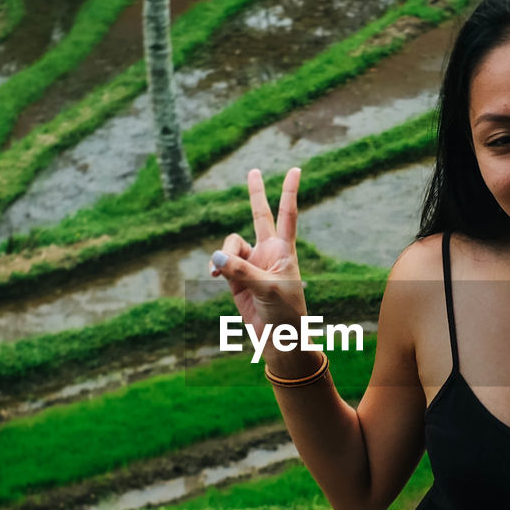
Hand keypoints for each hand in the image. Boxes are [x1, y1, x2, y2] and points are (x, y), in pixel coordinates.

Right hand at [209, 167, 306, 339]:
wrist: (280, 340)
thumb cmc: (285, 313)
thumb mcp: (267, 290)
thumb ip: (241, 272)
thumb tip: (215, 259)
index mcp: (284, 250)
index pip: (287, 215)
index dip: (289, 191)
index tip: (296, 169)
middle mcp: (268, 252)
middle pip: (259, 216)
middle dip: (255, 194)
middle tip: (253, 171)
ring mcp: (251, 265)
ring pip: (231, 245)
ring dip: (224, 255)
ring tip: (220, 274)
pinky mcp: (236, 280)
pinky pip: (221, 264)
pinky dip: (216, 267)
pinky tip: (213, 275)